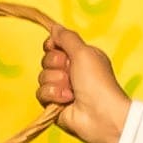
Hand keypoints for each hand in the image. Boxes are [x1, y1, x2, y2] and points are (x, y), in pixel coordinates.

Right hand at [37, 24, 133, 142]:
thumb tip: (55, 27)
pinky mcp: (55, 104)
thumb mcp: (84, 52)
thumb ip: (67, 38)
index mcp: (82, 58)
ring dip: (57, 82)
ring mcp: (63, 89)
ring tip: (73, 91)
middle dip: (56, 65)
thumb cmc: (98, 82)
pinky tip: (68, 101)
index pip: (55, 45)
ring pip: (42, 76)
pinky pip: (41, 93)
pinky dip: (54, 95)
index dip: (53, 46)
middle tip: (71, 73)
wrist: (102, 115)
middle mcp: (72, 72)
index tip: (58, 48)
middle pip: (46, 60)